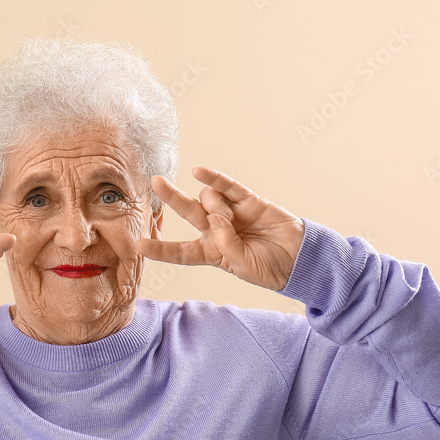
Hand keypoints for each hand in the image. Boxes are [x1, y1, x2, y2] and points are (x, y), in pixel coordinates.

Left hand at [136, 167, 304, 290]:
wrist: (301, 259)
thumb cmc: (270, 269)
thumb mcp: (243, 266)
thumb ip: (226, 243)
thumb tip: (217, 216)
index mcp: (211, 253)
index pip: (181, 252)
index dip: (161, 250)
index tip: (138, 246)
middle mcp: (217, 231)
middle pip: (188, 212)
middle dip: (170, 198)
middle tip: (154, 182)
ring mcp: (232, 214)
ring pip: (210, 201)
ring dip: (216, 207)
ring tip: (234, 220)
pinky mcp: (249, 202)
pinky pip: (228, 187)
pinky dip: (214, 178)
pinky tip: (199, 171)